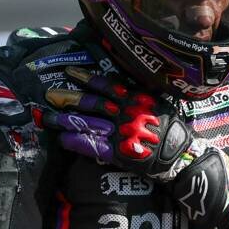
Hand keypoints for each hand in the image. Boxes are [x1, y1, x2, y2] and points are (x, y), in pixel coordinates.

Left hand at [45, 67, 193, 180]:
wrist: (180, 156)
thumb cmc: (172, 128)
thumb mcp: (159, 102)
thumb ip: (140, 94)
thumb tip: (122, 86)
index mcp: (136, 99)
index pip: (107, 85)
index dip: (87, 79)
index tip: (70, 72)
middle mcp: (126, 113)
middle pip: (92, 103)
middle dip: (69, 99)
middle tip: (50, 96)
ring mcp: (121, 132)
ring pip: (88, 123)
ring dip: (66, 120)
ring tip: (48, 118)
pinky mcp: (118, 152)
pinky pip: (93, 145)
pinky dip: (77, 141)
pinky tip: (63, 139)